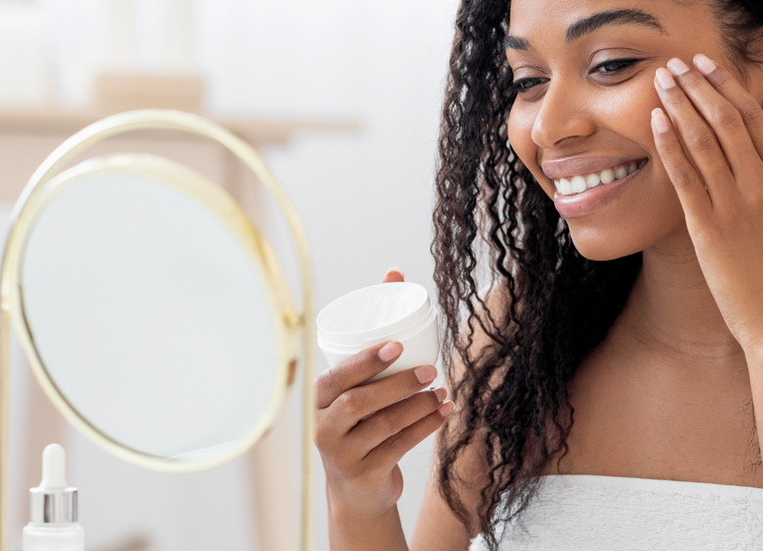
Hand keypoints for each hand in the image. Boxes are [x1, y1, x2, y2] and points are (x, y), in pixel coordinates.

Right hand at [314, 269, 453, 519]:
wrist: (356, 490)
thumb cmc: (359, 421)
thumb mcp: (358, 384)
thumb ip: (373, 332)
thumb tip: (394, 272)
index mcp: (318, 399)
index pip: (337, 377)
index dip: (366, 361)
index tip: (397, 345)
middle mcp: (324, 427)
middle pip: (359, 403)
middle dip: (398, 384)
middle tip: (431, 370)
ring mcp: (343, 455)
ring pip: (384, 426)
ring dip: (419, 406)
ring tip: (442, 391)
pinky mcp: (366, 475)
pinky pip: (400, 448)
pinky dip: (426, 427)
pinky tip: (444, 412)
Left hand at [649, 55, 762, 348]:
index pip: (756, 118)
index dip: (727, 87)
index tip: (707, 65)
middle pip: (726, 119)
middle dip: (698, 85)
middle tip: (675, 62)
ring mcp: (738, 205)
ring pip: (704, 140)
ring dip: (679, 104)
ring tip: (660, 80)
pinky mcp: (710, 228)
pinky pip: (686, 176)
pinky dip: (670, 144)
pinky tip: (655, 121)